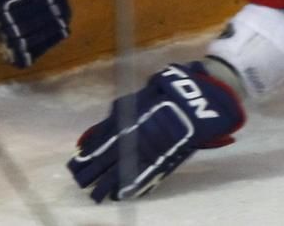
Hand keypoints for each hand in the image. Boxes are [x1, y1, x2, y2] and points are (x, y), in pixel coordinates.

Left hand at [67, 61, 244, 202]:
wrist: (208, 97)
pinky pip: (146, 174)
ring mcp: (151, 148)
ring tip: (96, 195)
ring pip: (124, 169)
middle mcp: (137, 134)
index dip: (90, 151)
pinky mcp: (166, 158)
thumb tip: (104, 122)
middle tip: (80, 182)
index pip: (104, 138)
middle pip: (109, 157)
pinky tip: (122, 194)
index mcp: (132, 116)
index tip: (76, 161)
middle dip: (93, 170)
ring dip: (108, 183)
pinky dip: (133, 185)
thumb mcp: (150, 89)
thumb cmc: (179, 87)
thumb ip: (127, 107)